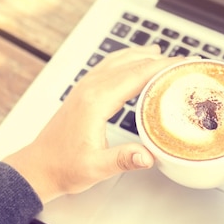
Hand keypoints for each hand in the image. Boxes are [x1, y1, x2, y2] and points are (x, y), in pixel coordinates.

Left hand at [3, 46, 182, 202]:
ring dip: (142, 55)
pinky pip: (109, 66)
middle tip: (184, 61)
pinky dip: (127, 60)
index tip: (184, 64)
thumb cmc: (63, 167)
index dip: (163, 67)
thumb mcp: (95, 167)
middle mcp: (90, 88)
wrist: (38, 168)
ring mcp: (85, 87)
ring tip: (163, 54)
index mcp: (96, 101)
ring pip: (118, 60)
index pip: (137, 75)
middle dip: (160, 59)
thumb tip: (148, 156)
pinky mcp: (83, 92)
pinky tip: (133, 62)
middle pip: (131, 63)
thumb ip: (123, 160)